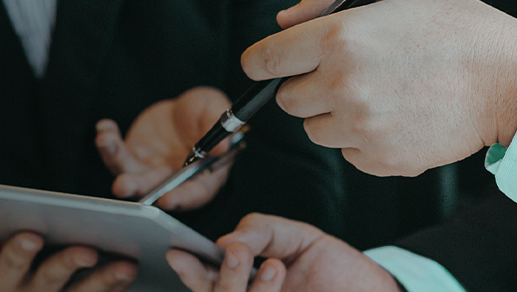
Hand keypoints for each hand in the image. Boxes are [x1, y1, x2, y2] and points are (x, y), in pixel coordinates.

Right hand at [0, 215, 137, 291]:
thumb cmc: (2, 269)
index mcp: (3, 277)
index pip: (10, 261)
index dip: (20, 250)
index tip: (32, 235)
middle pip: (50, 279)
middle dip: (68, 264)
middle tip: (89, 251)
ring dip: (105, 281)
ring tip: (126, 266)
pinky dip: (117, 290)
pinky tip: (131, 274)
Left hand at [95, 87, 233, 210]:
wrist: (182, 108)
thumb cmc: (206, 112)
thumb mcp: (215, 110)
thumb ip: (218, 129)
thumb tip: (220, 148)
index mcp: (203, 174)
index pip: (195, 192)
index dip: (182, 198)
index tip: (167, 200)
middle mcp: (175, 179)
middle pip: (156, 189)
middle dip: (137, 187)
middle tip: (121, 185)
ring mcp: (151, 171)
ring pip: (131, 173)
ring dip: (115, 160)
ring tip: (106, 141)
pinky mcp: (133, 158)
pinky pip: (117, 154)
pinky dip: (108, 142)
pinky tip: (105, 128)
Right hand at [166, 213, 399, 291]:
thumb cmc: (336, 268)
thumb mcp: (298, 237)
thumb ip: (261, 230)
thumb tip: (226, 241)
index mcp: (244, 281)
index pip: (206, 279)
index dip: (189, 267)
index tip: (180, 251)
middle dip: (221, 278)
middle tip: (236, 254)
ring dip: (249, 289)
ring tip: (274, 266)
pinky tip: (279, 275)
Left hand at [245, 0, 516, 175]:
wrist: (511, 80)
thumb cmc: (458, 28)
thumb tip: (284, 23)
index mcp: (339, 38)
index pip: (265, 60)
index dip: (263, 62)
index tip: (267, 64)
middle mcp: (343, 86)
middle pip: (287, 100)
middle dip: (306, 86)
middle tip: (344, 73)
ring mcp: (361, 128)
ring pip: (315, 131)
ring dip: (333, 116)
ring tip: (377, 94)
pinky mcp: (381, 160)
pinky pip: (348, 154)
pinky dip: (362, 141)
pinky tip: (395, 117)